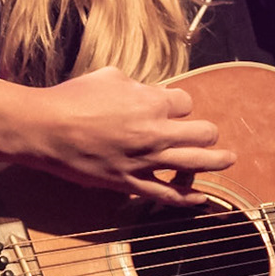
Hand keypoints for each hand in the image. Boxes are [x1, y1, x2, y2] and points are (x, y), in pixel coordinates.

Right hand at [0, 66, 234, 207]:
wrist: (45, 129)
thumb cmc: (72, 98)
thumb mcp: (108, 76)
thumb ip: (136, 85)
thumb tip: (147, 91)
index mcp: (151, 102)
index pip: (185, 102)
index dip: (180, 105)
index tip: (172, 108)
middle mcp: (155, 131)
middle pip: (202, 132)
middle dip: (206, 132)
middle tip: (206, 135)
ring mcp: (145, 160)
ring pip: (196, 163)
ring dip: (217, 161)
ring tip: (228, 159)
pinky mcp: (131, 183)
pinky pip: (168, 194)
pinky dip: (189, 198)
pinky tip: (202, 198)